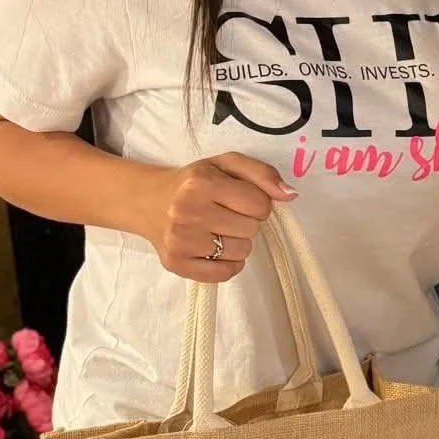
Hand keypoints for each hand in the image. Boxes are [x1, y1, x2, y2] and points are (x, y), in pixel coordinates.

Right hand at [136, 153, 293, 282]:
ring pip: (241, 253)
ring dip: (237, 242)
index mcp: (201, 183)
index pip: (260, 204)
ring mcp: (181, 241)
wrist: (148, 201)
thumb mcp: (226, 165)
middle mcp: (188, 212)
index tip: (241, 200)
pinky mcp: (176, 264)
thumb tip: (290, 194)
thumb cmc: (193, 182)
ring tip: (217, 230)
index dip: (258, 202)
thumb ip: (262, 174)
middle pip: (252, 230)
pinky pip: (225, 274)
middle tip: (226, 214)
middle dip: (246, 222)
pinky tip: (214, 249)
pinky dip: (227, 263)